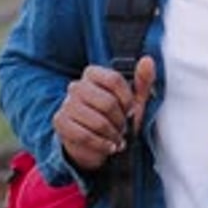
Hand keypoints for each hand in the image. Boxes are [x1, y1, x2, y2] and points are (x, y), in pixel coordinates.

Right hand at [53, 56, 155, 170]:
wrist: (96, 143)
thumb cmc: (115, 118)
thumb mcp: (133, 101)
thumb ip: (143, 81)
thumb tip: (148, 60)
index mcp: (93, 74)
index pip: (114, 79)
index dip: (127, 99)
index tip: (130, 111)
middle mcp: (77, 86)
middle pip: (107, 102)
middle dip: (120, 120)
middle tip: (123, 128)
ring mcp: (67, 104)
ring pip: (97, 121)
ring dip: (112, 134)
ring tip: (115, 137)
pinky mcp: (60, 123)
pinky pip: (85, 135)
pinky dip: (101, 144)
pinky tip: (108, 146)